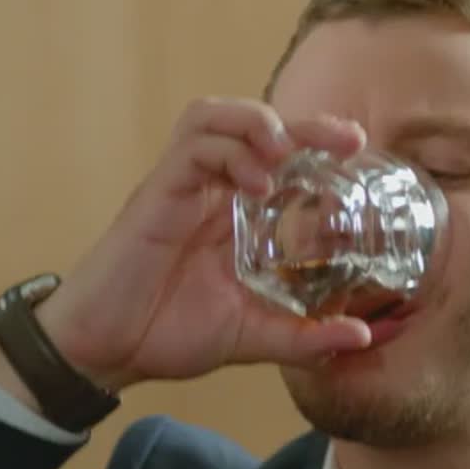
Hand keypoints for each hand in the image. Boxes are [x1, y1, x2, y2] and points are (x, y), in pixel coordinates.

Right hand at [33, 98, 370, 391]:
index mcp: (233, 216)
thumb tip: (362, 337)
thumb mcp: (252, 337)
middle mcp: (209, 192)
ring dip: (257, 123)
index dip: (318, 145)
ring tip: (287, 152)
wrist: (106, 351)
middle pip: (256, 128)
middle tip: (347, 140)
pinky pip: (192, 146)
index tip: (358, 151)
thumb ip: (304, 337)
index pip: (279, 159)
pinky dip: (227, 151)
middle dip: (304, 125)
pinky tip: (256, 182)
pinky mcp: (156, 193)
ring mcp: (181, 188)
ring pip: (215, 117)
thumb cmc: (167, 334)